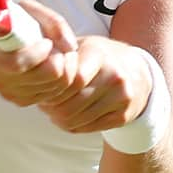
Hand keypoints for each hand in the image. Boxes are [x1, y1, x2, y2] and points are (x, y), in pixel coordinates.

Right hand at [0, 0, 78, 106]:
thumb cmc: (8, 23)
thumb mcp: (27, 10)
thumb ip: (53, 22)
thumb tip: (70, 45)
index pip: (18, 63)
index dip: (39, 53)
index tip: (46, 41)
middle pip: (45, 77)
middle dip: (61, 58)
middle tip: (59, 46)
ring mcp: (10, 93)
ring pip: (54, 87)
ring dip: (65, 69)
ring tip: (58, 53)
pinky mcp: (21, 100)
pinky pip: (52, 95)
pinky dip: (59, 80)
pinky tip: (53, 65)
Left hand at [37, 36, 152, 133]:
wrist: (138, 73)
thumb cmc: (100, 57)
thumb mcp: (83, 45)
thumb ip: (59, 51)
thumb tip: (33, 65)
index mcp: (99, 53)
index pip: (71, 78)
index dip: (52, 87)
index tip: (43, 87)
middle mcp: (114, 75)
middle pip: (70, 103)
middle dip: (50, 107)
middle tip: (43, 103)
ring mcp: (121, 98)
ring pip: (76, 119)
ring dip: (57, 118)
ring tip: (53, 110)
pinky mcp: (123, 116)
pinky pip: (87, 128)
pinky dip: (72, 125)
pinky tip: (69, 115)